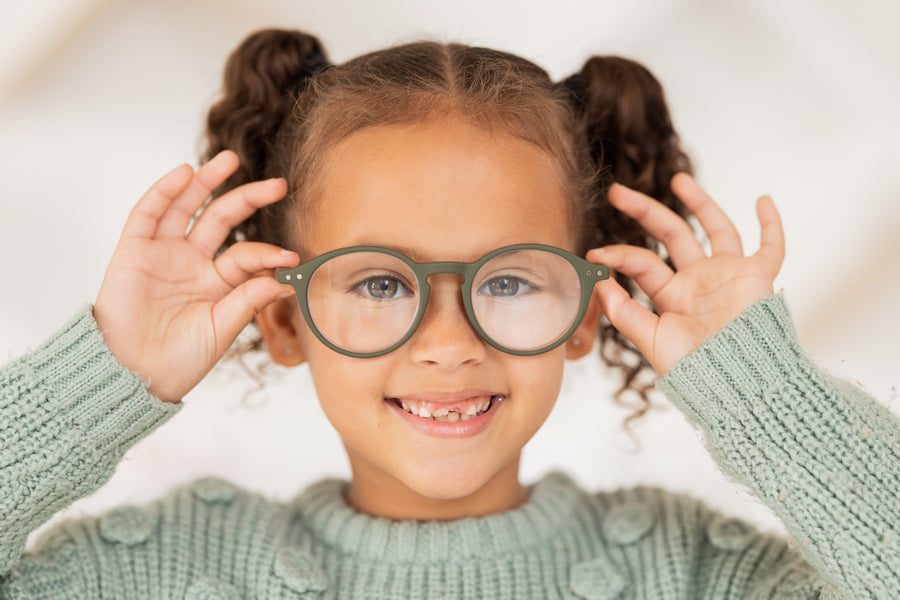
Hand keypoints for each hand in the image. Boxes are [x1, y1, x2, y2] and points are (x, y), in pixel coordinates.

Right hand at [93, 151, 299, 402]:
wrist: (133, 374)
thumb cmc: (179, 360)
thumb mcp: (222, 330)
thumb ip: (249, 301)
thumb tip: (284, 280)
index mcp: (218, 282)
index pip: (245, 255)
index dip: (266, 253)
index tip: (290, 258)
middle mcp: (193, 262)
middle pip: (222, 219)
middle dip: (249, 198)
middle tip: (278, 184)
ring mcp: (164, 253)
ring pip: (188, 207)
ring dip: (207, 181)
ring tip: (230, 160)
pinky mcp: (134, 250)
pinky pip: (149, 214)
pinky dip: (165, 192)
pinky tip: (185, 173)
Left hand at [588, 173, 784, 374]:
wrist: (733, 383)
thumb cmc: (693, 369)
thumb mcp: (649, 339)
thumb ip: (623, 312)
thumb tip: (598, 282)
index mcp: (671, 296)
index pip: (642, 263)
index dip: (618, 254)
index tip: (595, 252)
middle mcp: (698, 281)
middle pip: (671, 234)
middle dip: (644, 211)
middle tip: (617, 192)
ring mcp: (729, 276)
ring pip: (715, 229)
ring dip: (700, 203)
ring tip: (678, 179)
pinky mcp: (759, 278)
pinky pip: (772, 247)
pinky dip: (772, 224)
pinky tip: (763, 200)